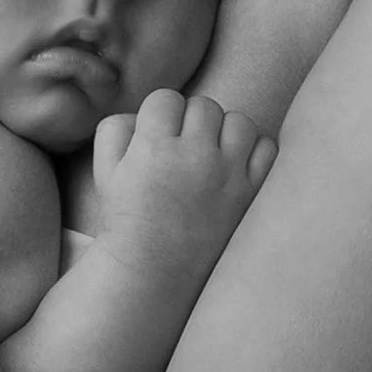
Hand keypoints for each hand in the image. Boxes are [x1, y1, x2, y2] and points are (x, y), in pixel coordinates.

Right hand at [88, 91, 276, 286]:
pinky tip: (236, 168)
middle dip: (191, 122)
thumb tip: (144, 112)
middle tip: (184, 148)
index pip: (166, 98)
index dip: (160, 114)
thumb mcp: (104, 172)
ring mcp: (228, 176)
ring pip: (239, 121)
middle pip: (204, 106)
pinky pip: (267, 149)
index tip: (158, 135)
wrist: (154, 273)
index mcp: (154, 148)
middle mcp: (194, 157)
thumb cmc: (127, 220)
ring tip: (213, 154)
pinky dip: (254, 152)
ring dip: (225, 132)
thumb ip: (116, 129)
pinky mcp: (251, 195)